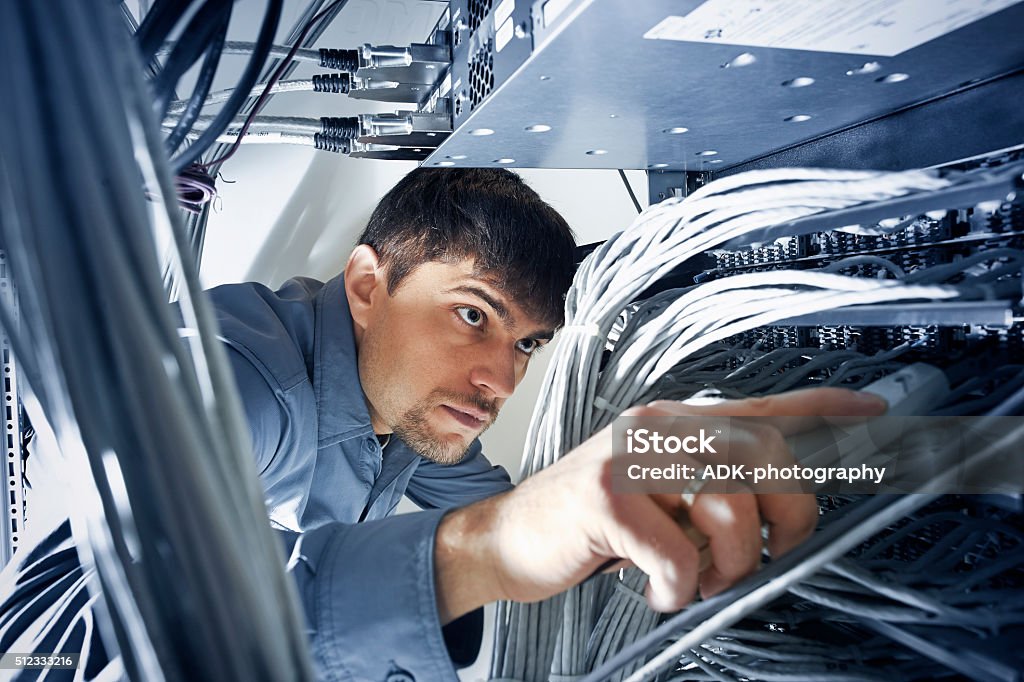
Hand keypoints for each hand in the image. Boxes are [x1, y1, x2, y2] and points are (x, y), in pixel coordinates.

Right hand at [434, 387, 886, 621]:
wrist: (508, 537)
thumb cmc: (590, 524)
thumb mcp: (656, 495)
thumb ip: (709, 488)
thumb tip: (775, 507)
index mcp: (674, 422)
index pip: (761, 406)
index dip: (821, 409)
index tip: (873, 411)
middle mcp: (657, 425)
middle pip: (765, 455)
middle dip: (786, 517)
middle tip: (765, 555)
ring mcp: (629, 456)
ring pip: (730, 506)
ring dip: (729, 564)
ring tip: (700, 580)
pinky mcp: (605, 497)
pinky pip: (678, 553)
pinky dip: (678, 588)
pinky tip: (656, 590)